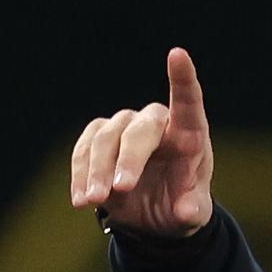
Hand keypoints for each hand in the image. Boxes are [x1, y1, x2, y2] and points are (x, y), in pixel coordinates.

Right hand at [69, 47, 213, 235]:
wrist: (155, 216)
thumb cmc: (181, 205)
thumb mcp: (191, 214)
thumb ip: (191, 210)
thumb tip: (186, 211)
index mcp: (189, 135)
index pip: (188, 102)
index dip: (183, 79)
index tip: (178, 55)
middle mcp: (157, 124)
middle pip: (138, 128)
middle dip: (128, 159)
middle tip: (121, 189)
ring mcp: (125, 128)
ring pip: (104, 138)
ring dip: (96, 171)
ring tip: (94, 202)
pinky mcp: (99, 139)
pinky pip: (83, 150)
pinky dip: (80, 175)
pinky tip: (80, 200)